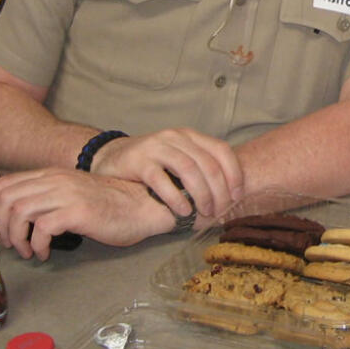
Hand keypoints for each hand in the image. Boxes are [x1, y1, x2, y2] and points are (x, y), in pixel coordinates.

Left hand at [0, 169, 182, 260]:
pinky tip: (45, 253)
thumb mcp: (73, 195)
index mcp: (51, 175)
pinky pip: (42, 228)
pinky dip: (37, 244)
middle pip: (6, 199)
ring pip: (19, 212)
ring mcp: (66, 194)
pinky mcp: (77, 211)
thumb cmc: (110, 205)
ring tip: (27, 251)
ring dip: (17, 238)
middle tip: (9, 244)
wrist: (144, 205)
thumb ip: (48, 198)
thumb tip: (17, 216)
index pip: (4, 184)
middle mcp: (55, 180)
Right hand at [90, 128, 242, 219]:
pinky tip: (183, 212)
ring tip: (203, 212)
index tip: (238, 196)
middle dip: (219, 191)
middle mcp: (175, 137)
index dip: (234, 174)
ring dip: (201, 194)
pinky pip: (161, 180)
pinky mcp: (138, 160)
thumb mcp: (180, 159)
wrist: (112, 158)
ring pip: (188, 169)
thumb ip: (202, 169)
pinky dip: (176, 198)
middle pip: (207, 163)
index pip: (221, 150)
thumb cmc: (154, 165)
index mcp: (190, 136)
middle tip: (219, 211)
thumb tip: (232, 195)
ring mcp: (156, 147)